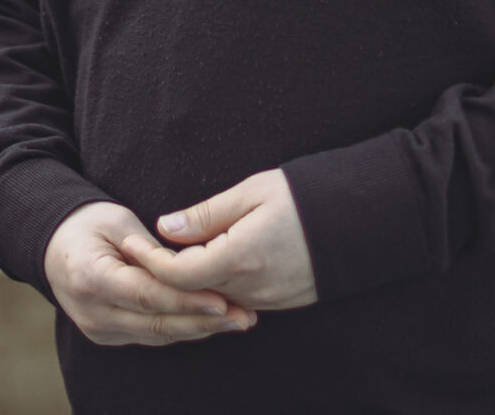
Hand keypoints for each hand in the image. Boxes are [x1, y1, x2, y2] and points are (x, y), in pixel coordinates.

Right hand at [44, 200, 256, 346]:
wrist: (53, 245)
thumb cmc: (88, 223)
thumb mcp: (117, 220)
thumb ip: (150, 247)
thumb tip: (188, 266)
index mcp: (91, 277)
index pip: (147, 295)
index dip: (187, 300)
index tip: (222, 300)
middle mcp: (93, 311)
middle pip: (157, 323)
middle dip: (204, 321)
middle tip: (243, 316)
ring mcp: (98, 329)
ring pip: (157, 335)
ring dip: (199, 329)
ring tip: (238, 320)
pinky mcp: (106, 336)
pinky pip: (150, 336)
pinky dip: (181, 330)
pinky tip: (211, 322)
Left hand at [130, 168, 318, 311]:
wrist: (363, 219)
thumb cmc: (305, 196)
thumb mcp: (251, 192)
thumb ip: (205, 215)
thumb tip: (165, 228)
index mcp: (240, 257)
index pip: (177, 274)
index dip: (149, 261)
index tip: (131, 242)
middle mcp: (253, 287)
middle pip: (191, 292)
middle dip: (163, 274)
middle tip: (141, 250)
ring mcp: (270, 299)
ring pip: (213, 299)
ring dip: (190, 283)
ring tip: (170, 256)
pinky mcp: (283, 302)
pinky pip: (238, 301)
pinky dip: (217, 288)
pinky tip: (209, 267)